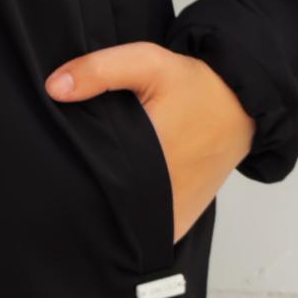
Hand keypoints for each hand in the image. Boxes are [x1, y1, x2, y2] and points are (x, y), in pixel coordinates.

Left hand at [43, 42, 252, 244]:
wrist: (242, 107)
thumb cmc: (196, 86)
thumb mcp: (149, 63)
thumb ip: (100, 71)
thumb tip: (55, 88)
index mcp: (148, 159)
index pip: (89, 182)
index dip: (68, 175)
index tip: (58, 164)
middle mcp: (160, 197)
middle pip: (102, 208)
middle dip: (84, 194)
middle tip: (69, 176)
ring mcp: (170, 216)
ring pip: (123, 228)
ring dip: (107, 213)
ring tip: (96, 188)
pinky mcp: (179, 222)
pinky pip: (145, 234)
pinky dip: (130, 225)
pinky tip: (118, 203)